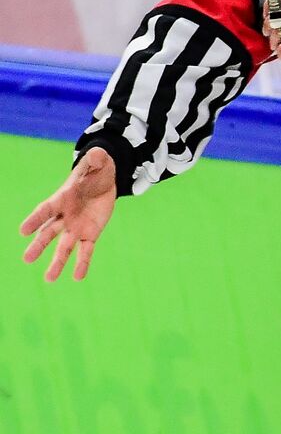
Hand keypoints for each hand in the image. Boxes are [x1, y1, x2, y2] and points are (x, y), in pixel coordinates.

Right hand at [19, 146, 117, 280]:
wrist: (104, 182)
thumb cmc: (96, 170)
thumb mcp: (98, 162)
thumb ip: (95, 160)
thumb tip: (95, 154)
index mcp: (62, 198)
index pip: (46, 210)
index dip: (35, 219)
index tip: (22, 231)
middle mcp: (65, 216)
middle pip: (49, 232)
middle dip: (39, 245)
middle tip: (26, 259)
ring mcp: (76, 227)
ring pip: (64, 247)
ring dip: (57, 262)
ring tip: (49, 280)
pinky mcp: (90, 234)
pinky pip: (86, 251)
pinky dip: (82, 263)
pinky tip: (78, 278)